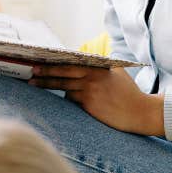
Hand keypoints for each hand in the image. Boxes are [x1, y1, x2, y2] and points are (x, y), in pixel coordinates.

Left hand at [29, 65, 164, 135]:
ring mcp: (90, 92)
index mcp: (98, 68)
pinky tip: (66, 98)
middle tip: (31, 72)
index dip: (55, 62)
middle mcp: (93, 78)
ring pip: (64, 88)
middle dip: (45, 73)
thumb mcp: (118, 74)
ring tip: (33, 84)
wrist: (140, 112)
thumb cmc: (129, 93)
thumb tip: (86, 61)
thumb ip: (102, 67)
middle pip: (63, 73)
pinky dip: (68, 99)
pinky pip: (72, 101)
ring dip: (49, 85)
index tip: (41, 60)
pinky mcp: (89, 105)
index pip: (72, 63)